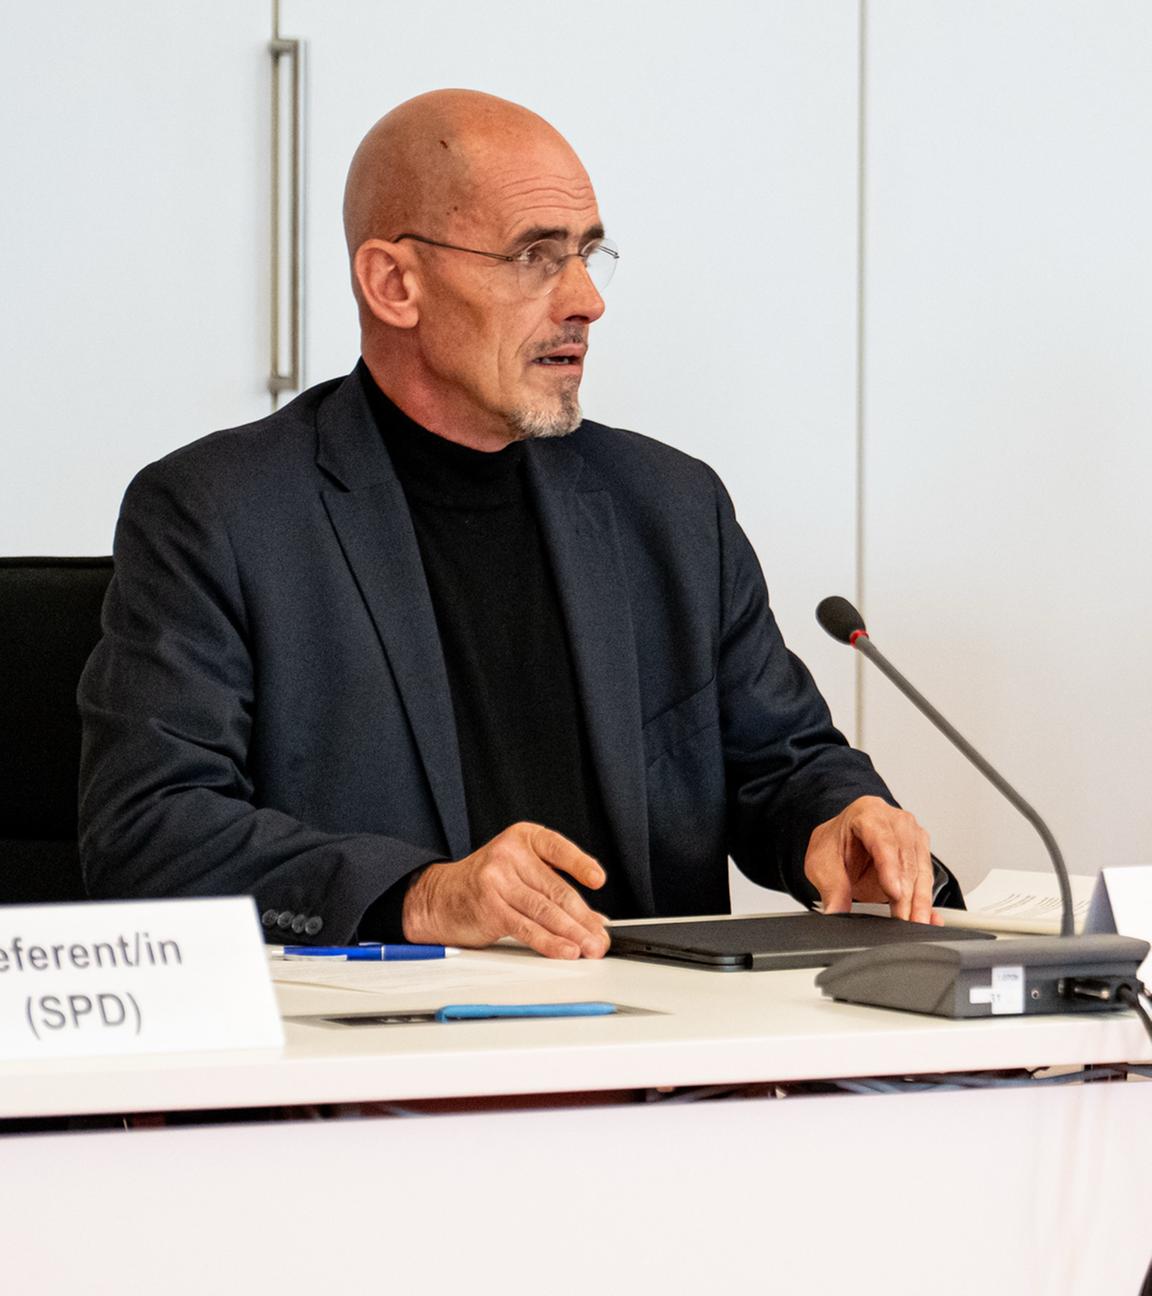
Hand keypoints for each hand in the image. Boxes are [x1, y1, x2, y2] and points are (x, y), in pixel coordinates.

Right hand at [401, 821, 610, 958]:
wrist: (439, 897)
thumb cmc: (485, 883)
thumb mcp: (519, 871)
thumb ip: (552, 887)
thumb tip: (593, 918)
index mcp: (522, 838)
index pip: (558, 849)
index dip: (580, 864)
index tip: (598, 880)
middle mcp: (509, 855)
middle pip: (555, 888)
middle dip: (583, 917)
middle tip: (600, 936)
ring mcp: (497, 880)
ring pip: (544, 910)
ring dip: (572, 933)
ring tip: (590, 947)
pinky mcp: (489, 907)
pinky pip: (526, 928)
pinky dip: (550, 942)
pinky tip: (565, 950)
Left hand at [803, 796, 938, 924]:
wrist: (844, 842)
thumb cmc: (835, 844)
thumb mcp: (822, 864)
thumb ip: (832, 887)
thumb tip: (836, 911)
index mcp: (867, 813)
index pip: (882, 840)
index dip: (890, 868)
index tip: (894, 893)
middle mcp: (894, 820)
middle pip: (905, 858)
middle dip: (906, 893)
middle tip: (903, 919)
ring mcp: (911, 834)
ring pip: (920, 870)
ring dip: (919, 901)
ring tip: (916, 923)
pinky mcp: (920, 852)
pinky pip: (926, 879)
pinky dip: (925, 900)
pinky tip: (928, 918)